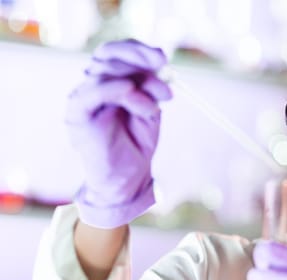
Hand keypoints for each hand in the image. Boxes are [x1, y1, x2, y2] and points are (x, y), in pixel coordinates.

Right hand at [66, 39, 172, 227]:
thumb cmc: (137, 145)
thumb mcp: (151, 110)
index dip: (138, 49)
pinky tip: (133, 93)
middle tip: (164, 69)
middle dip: (140, 60)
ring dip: (137, 83)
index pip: (117, 52)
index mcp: (110, 82)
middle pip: (109, 56)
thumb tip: (161, 67)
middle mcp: (94, 86)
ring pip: (104, 71)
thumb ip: (152, 88)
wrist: (127, 179)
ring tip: (155, 106)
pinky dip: (114, 88)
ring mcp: (84, 99)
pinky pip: (93, 93)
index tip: (162, 57)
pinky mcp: (78, 115)